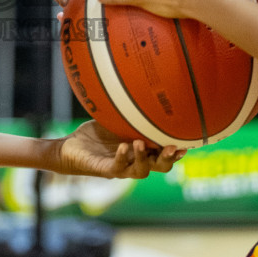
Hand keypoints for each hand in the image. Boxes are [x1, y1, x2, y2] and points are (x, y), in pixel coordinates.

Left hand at [50, 120, 183, 178]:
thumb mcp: (118, 119)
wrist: (70, 146)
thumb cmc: (97, 133)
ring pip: (141, 171)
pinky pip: (117, 167)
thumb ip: (132, 111)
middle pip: (161, 167)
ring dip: (143, 157)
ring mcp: (121, 168)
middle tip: (171, 147)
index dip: (177, 151)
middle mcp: (135, 161)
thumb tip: (144, 85)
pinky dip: (122, 157)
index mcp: (143, 151)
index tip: (187, 143)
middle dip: (168, 158)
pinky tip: (123, 146)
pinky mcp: (105, 170)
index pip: (165, 154)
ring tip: (140, 142)